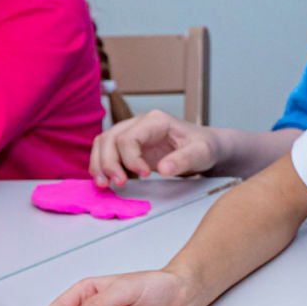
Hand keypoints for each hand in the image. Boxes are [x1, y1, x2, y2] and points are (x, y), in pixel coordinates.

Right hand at [91, 110, 220, 185]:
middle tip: (119, 183)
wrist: (207, 147)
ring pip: (103, 144)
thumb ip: (184, 160)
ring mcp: (132, 134)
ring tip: (104, 185)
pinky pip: (106, 153)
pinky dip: (102, 166)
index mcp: (156, 121)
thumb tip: (164, 169)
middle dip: (109, 163)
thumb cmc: (204, 146)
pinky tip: (105, 181)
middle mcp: (139, 124)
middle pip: (110, 138)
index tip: (145, 175)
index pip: (129, 136)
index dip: (130, 158)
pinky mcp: (129, 147)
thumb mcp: (201, 153)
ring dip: (99, 165)